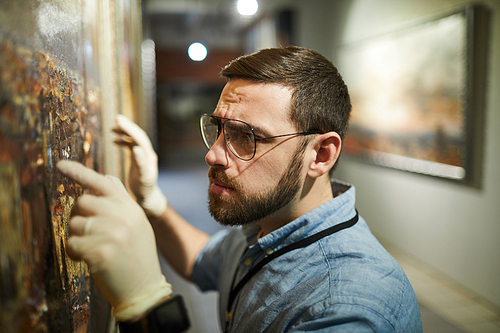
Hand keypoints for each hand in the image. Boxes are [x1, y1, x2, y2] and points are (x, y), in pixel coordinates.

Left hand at [57, 160, 171, 320]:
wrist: (144, 288)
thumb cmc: (136, 256)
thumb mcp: (137, 224)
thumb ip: (121, 202)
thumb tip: (106, 177)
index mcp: (132, 208)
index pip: (104, 183)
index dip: (80, 172)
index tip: (60, 165)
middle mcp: (124, 216)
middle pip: (83, 201)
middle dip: (80, 216)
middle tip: (90, 233)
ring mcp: (113, 234)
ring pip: (74, 223)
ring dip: (77, 237)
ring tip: (93, 249)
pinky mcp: (100, 252)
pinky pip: (71, 244)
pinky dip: (74, 253)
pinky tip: (88, 260)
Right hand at [112, 115, 166, 217]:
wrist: (147, 197)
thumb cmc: (145, 190)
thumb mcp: (143, 178)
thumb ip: (141, 164)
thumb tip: (136, 148)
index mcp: (149, 156)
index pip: (140, 138)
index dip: (130, 129)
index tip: (119, 121)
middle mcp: (148, 154)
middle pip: (138, 136)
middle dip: (128, 127)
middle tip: (117, 119)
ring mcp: (143, 156)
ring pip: (135, 139)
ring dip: (125, 132)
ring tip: (113, 128)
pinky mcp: (138, 159)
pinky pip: (131, 145)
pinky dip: (124, 140)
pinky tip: (115, 140)